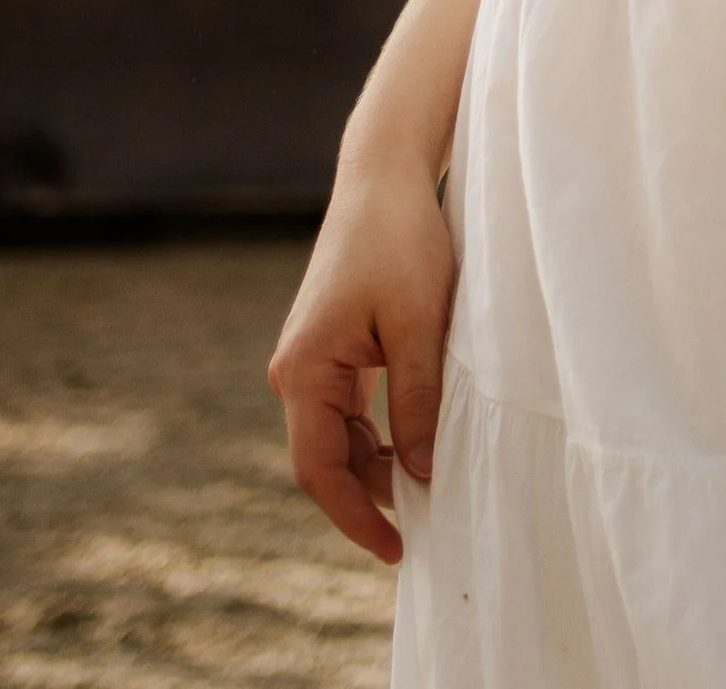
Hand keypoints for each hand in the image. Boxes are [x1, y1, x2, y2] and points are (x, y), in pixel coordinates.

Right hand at [268, 147, 456, 561]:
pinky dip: (379, 434)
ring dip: (378, 465)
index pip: (320, 471)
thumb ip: (416, 403)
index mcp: (304, 371)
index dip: (357, 518)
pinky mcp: (332, 347)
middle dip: (371, 496)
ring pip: (339, 436)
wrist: (384, 176)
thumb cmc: (401, 241)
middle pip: (327, 459)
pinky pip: (349, 410)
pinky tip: (416, 445)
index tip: (397, 549)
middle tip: (426, 524)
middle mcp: (296, 371)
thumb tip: (420, 476)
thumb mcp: (419, 325)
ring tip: (429, 489)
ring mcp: (311, 359)